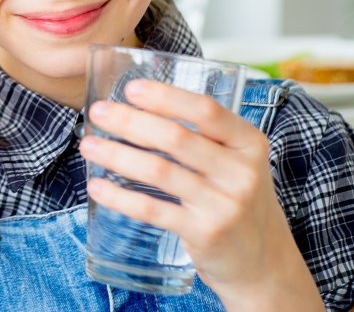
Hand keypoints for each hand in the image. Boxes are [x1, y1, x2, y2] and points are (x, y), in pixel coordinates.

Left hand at [79, 80, 319, 308]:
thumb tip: (141, 107)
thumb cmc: (238, 202)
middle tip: (97, 113)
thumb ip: (205, 137)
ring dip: (117, 155)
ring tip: (88, 146)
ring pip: (159, 170)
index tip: (131, 89)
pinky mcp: (205, 233)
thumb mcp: (237, 163)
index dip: (166, 97)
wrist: (265, 264)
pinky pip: (153, 209)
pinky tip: (97, 186)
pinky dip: (120, 196)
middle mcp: (240, 172)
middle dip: (129, 121)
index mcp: (249, 143)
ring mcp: (224, 204)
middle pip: (176, 137)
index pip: (206, 110)